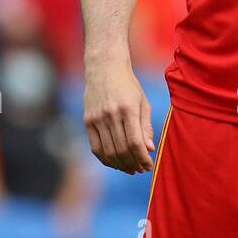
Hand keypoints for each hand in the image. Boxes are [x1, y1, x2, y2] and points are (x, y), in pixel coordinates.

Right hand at [84, 58, 153, 174]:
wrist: (104, 68)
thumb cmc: (128, 85)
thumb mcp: (143, 102)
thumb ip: (146, 126)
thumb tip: (149, 149)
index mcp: (128, 109)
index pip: (135, 142)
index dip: (143, 159)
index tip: (149, 166)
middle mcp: (111, 114)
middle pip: (122, 150)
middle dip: (133, 164)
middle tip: (141, 169)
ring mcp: (97, 118)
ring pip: (109, 152)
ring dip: (121, 165)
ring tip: (130, 168)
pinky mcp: (88, 121)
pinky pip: (95, 148)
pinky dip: (106, 159)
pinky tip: (115, 163)